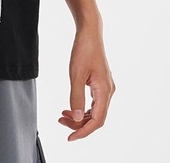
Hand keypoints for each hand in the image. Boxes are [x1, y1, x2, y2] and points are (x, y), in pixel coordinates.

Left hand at [59, 24, 115, 140]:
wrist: (90, 33)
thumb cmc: (84, 50)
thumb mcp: (76, 74)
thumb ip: (76, 97)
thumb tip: (77, 118)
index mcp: (105, 91)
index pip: (97, 120)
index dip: (84, 131)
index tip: (70, 137)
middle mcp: (108, 91)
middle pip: (96, 117)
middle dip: (79, 124)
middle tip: (61, 122)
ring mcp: (106, 87)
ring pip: (95, 110)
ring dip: (80, 116)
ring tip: (63, 115)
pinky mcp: (101, 83)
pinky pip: (94, 102)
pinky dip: (83, 107)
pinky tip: (71, 106)